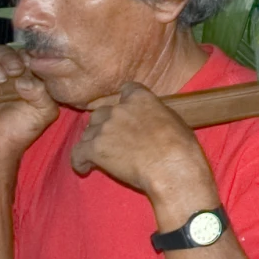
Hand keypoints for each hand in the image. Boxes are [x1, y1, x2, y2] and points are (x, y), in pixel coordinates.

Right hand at [0, 47, 57, 162]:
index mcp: (21, 73)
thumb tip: (25, 80)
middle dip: (9, 57)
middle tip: (16, 70)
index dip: (27, 55)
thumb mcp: (43, 112)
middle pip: (1, 51)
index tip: (31, 64)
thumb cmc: (20, 129)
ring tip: (0, 80)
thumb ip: (42, 92)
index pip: (22, 53)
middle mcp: (0, 73)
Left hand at [71, 83, 212, 213]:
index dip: (125, 103)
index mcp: (140, 98)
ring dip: (93, 143)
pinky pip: (77, 153)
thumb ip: (155, 114)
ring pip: (88, 132)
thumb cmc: (181, 147)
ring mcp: (104, 128)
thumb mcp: (174, 120)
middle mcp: (119, 109)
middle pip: (102, 113)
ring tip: (100, 157)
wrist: (171, 167)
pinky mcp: (94, 149)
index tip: (128, 114)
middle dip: (105, 125)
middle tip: (113, 140)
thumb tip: (150, 120)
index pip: (126, 90)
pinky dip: (79, 161)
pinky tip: (85, 168)